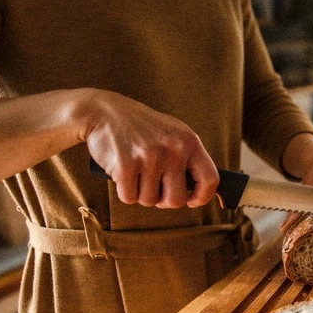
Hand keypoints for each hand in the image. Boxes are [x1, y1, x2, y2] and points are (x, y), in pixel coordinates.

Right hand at [80, 89, 218, 208]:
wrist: (102, 111)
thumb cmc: (140, 126)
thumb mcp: (172, 132)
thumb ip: (188, 157)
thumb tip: (200, 190)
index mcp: (189, 141)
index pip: (210, 179)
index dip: (202, 197)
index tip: (191, 201)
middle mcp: (173, 149)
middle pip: (176, 200)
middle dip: (163, 200)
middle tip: (153, 186)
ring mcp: (149, 157)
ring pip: (150, 201)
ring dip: (141, 193)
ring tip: (136, 172)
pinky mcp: (126, 166)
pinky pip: (129, 198)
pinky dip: (124, 191)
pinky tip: (122, 172)